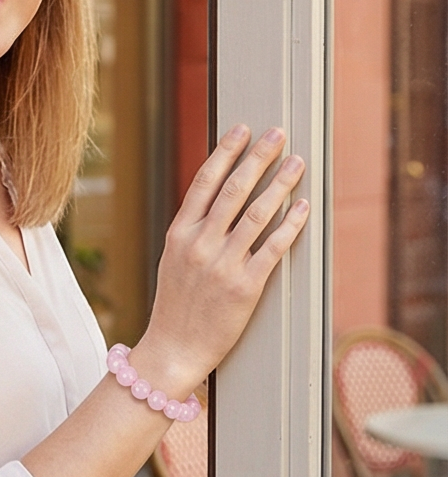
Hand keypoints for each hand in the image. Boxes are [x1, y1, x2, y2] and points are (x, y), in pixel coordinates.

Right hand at [135, 124, 309, 392]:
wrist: (173, 346)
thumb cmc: (176, 303)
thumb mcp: (173, 258)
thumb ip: (192, 229)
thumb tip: (215, 200)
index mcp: (179, 232)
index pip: (204, 181)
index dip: (225, 152)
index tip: (241, 130)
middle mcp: (200, 243)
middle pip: (232, 189)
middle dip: (257, 158)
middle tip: (276, 134)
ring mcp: (222, 264)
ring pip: (255, 214)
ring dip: (279, 185)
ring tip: (296, 164)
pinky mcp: (244, 288)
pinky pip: (271, 249)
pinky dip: (289, 226)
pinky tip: (303, 208)